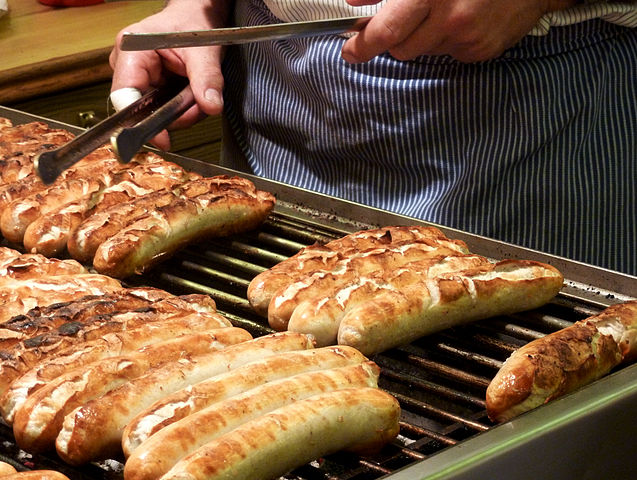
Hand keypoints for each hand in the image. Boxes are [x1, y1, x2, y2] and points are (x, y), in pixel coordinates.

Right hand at [109, 0, 229, 149]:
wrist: (197, 15)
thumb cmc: (195, 23)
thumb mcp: (205, 50)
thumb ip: (207, 79)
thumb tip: (211, 106)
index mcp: (131, 50)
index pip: (125, 96)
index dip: (140, 122)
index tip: (162, 139)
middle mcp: (127, 65)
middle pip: (143, 108)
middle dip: (174, 114)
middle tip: (199, 106)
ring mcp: (136, 76)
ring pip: (155, 111)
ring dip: (181, 111)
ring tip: (198, 95)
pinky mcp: (148, 85)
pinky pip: (162, 108)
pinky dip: (181, 108)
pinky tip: (192, 96)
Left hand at [342, 0, 576, 62]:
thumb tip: (353, 0)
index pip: (386, 31)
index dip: (363, 45)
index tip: (350, 51)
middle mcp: (450, 19)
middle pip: (401, 50)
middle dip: (393, 40)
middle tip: (397, 23)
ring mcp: (469, 39)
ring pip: (425, 52)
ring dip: (424, 37)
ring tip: (443, 10)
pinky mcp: (483, 51)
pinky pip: (450, 54)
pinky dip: (448, 41)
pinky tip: (464, 19)